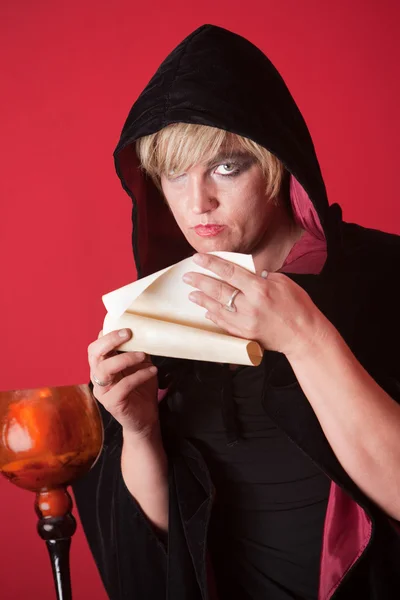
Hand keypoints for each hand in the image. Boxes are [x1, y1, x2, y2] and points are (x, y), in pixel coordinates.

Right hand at [88, 329, 159, 437]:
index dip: (107, 334)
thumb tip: (143, 331)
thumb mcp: (140, 366)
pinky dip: (139, 376)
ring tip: (143, 355)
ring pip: (105, 369)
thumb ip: (136, 350)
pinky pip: (123, 386)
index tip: (125, 327)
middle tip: (128, 334)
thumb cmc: (142, 389)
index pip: (95, 346)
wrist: (145, 418)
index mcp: (102, 366)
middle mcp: (98, 377)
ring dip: (125, 358)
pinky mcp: (112, 403)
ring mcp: (102, 391)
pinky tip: (152, 371)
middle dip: (110, 341)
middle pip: (94, 354)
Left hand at [183, 253, 328, 358]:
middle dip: (200, 282)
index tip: (198, 258)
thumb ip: (260, 277)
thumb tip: (243, 274)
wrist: (304, 335)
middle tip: (188, 277)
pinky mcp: (244, 335)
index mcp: (259, 289)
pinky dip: (214, 316)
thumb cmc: (297, 306)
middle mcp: (249, 306)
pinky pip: (224, 324)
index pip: (229, 272)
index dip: (211, 264)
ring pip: (217, 308)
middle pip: (219, 290)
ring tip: (192, 294)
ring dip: (203, 300)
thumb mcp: (282, 282)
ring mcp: (245, 322)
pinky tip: (207, 310)